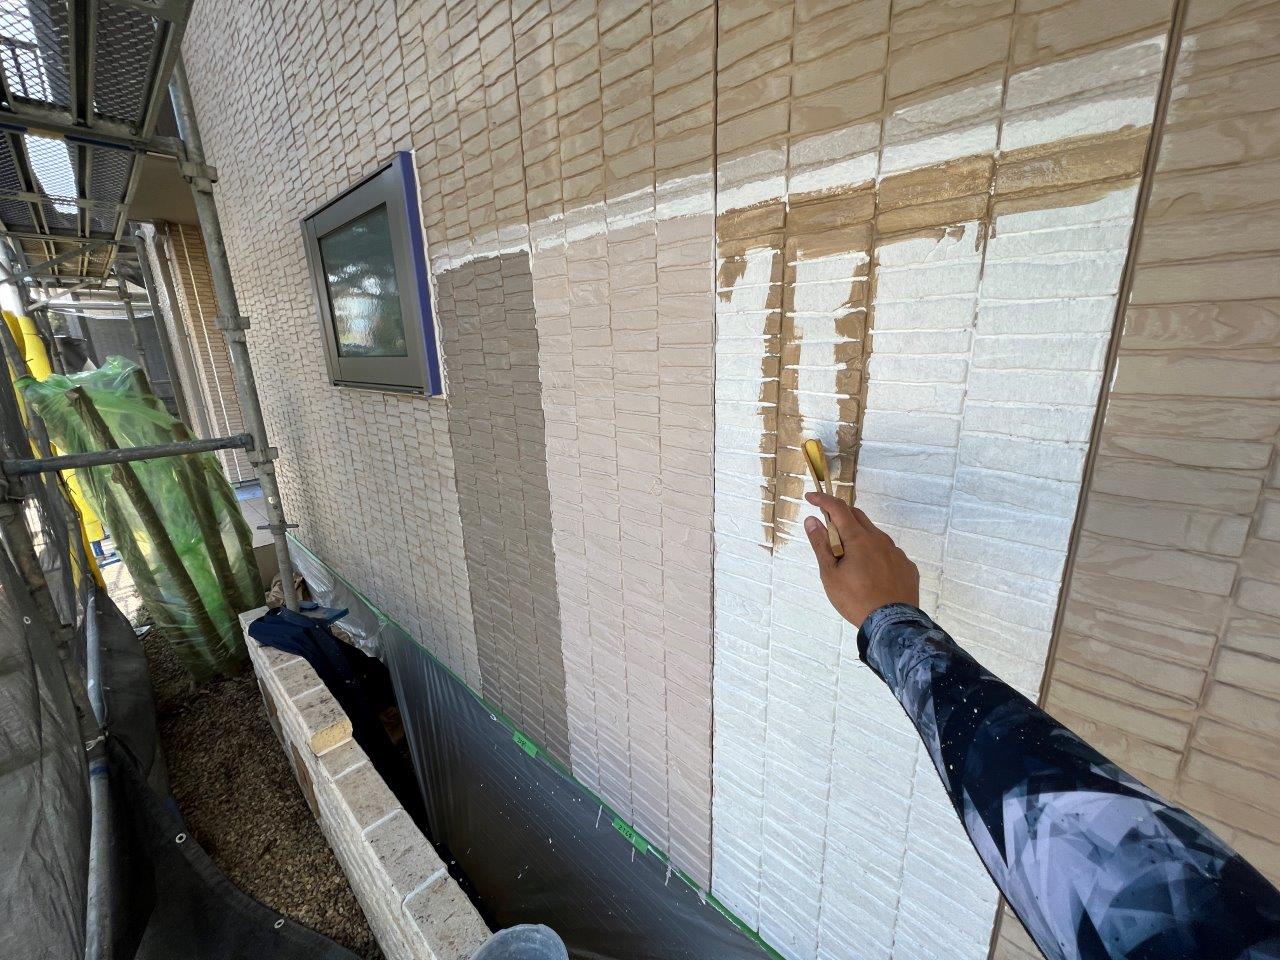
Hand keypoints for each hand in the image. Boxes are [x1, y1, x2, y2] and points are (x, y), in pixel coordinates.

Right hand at [803, 492, 919, 627]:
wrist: (892, 624)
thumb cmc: (855, 599)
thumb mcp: (830, 574)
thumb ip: (821, 545)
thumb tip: (811, 520)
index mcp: (859, 539)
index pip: (838, 508)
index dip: (823, 500)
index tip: (811, 497)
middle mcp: (880, 539)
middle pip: (858, 517)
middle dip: (841, 515)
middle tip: (828, 527)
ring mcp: (896, 553)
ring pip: (874, 536)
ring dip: (859, 538)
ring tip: (850, 560)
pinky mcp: (907, 567)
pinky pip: (888, 553)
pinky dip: (875, 555)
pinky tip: (871, 574)